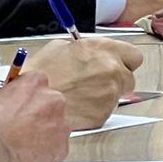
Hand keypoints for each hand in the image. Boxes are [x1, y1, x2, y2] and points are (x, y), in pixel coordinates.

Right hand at [0, 71, 69, 161]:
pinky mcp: (61, 147)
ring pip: (53, 129)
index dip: (23, 100)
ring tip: (19, 148)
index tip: (15, 110)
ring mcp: (61, 123)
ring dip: (40, 136)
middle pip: (48, 107)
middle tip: (16, 131)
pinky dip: (43, 155)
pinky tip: (25, 159)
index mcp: (35, 81)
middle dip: (34, 118)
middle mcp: (54, 99)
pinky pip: (54, 150)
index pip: (34, 86)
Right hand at [24, 38, 142, 130]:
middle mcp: (111, 70)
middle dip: (116, 80)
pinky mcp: (103, 114)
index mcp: (103, 49)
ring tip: (80, 96)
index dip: (125, 62)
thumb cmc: (38, 75)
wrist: (29, 102)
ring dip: (103, 96)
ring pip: (116, 96)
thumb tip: (91, 51)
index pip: (134, 55)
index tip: (118, 65)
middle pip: (129, 78)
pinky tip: (77, 106)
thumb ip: (85, 48)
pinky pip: (104, 112)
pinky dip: (93, 111)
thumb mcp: (59, 47)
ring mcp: (110, 93)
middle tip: (97, 83)